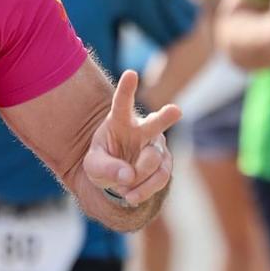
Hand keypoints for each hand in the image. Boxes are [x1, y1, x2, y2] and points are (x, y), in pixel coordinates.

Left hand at [83, 69, 182, 207]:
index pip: (122, 103)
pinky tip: (130, 196)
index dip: (127, 89)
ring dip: (138, 177)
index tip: (130, 73)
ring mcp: (156, 145)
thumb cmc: (104, 163)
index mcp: (120, 120)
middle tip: (176, 111)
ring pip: (154, 159)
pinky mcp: (165, 163)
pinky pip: (161, 177)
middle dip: (166, 117)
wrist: (118, 178)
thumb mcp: (93, 166)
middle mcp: (142, 128)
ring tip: (122, 188)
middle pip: (154, 123)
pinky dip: (144, 190)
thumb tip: (128, 175)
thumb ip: (105, 168)